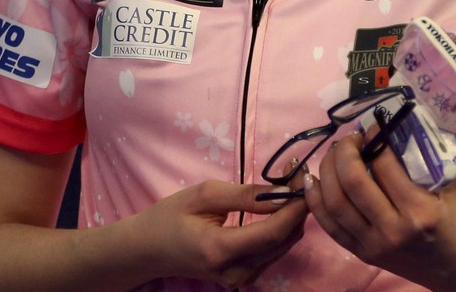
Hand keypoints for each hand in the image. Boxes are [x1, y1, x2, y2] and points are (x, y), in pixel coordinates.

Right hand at [134, 179, 308, 287]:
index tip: (306, 179)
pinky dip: (281, 229)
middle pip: (283, 241)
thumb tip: (284, 193)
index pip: (273, 233)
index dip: (295, 207)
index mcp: (219, 250)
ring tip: (290, 187)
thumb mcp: (204, 195)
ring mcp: (240, 280)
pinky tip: (278, 208)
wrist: (149, 250)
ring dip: (292, 217)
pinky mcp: (244, 279)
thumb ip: (245, 195)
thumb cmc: (170, 217)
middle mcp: (235, 272)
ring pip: (283, 247)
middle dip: (297, 208)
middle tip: (299, 176)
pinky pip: (273, 253)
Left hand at [306, 131, 455, 291]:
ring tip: (334, 152)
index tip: (373, 124)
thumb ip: (439, 148)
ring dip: (327, 170)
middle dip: (345, 151)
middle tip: (350, 137)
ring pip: (334, 203)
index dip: (374, 137)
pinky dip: (316, 200)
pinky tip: (313, 179)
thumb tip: (412, 116)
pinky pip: (329, 225)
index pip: (384, 164)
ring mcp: (374, 244)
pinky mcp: (363, 253)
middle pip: (352, 182)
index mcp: (419, 210)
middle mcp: (393, 229)